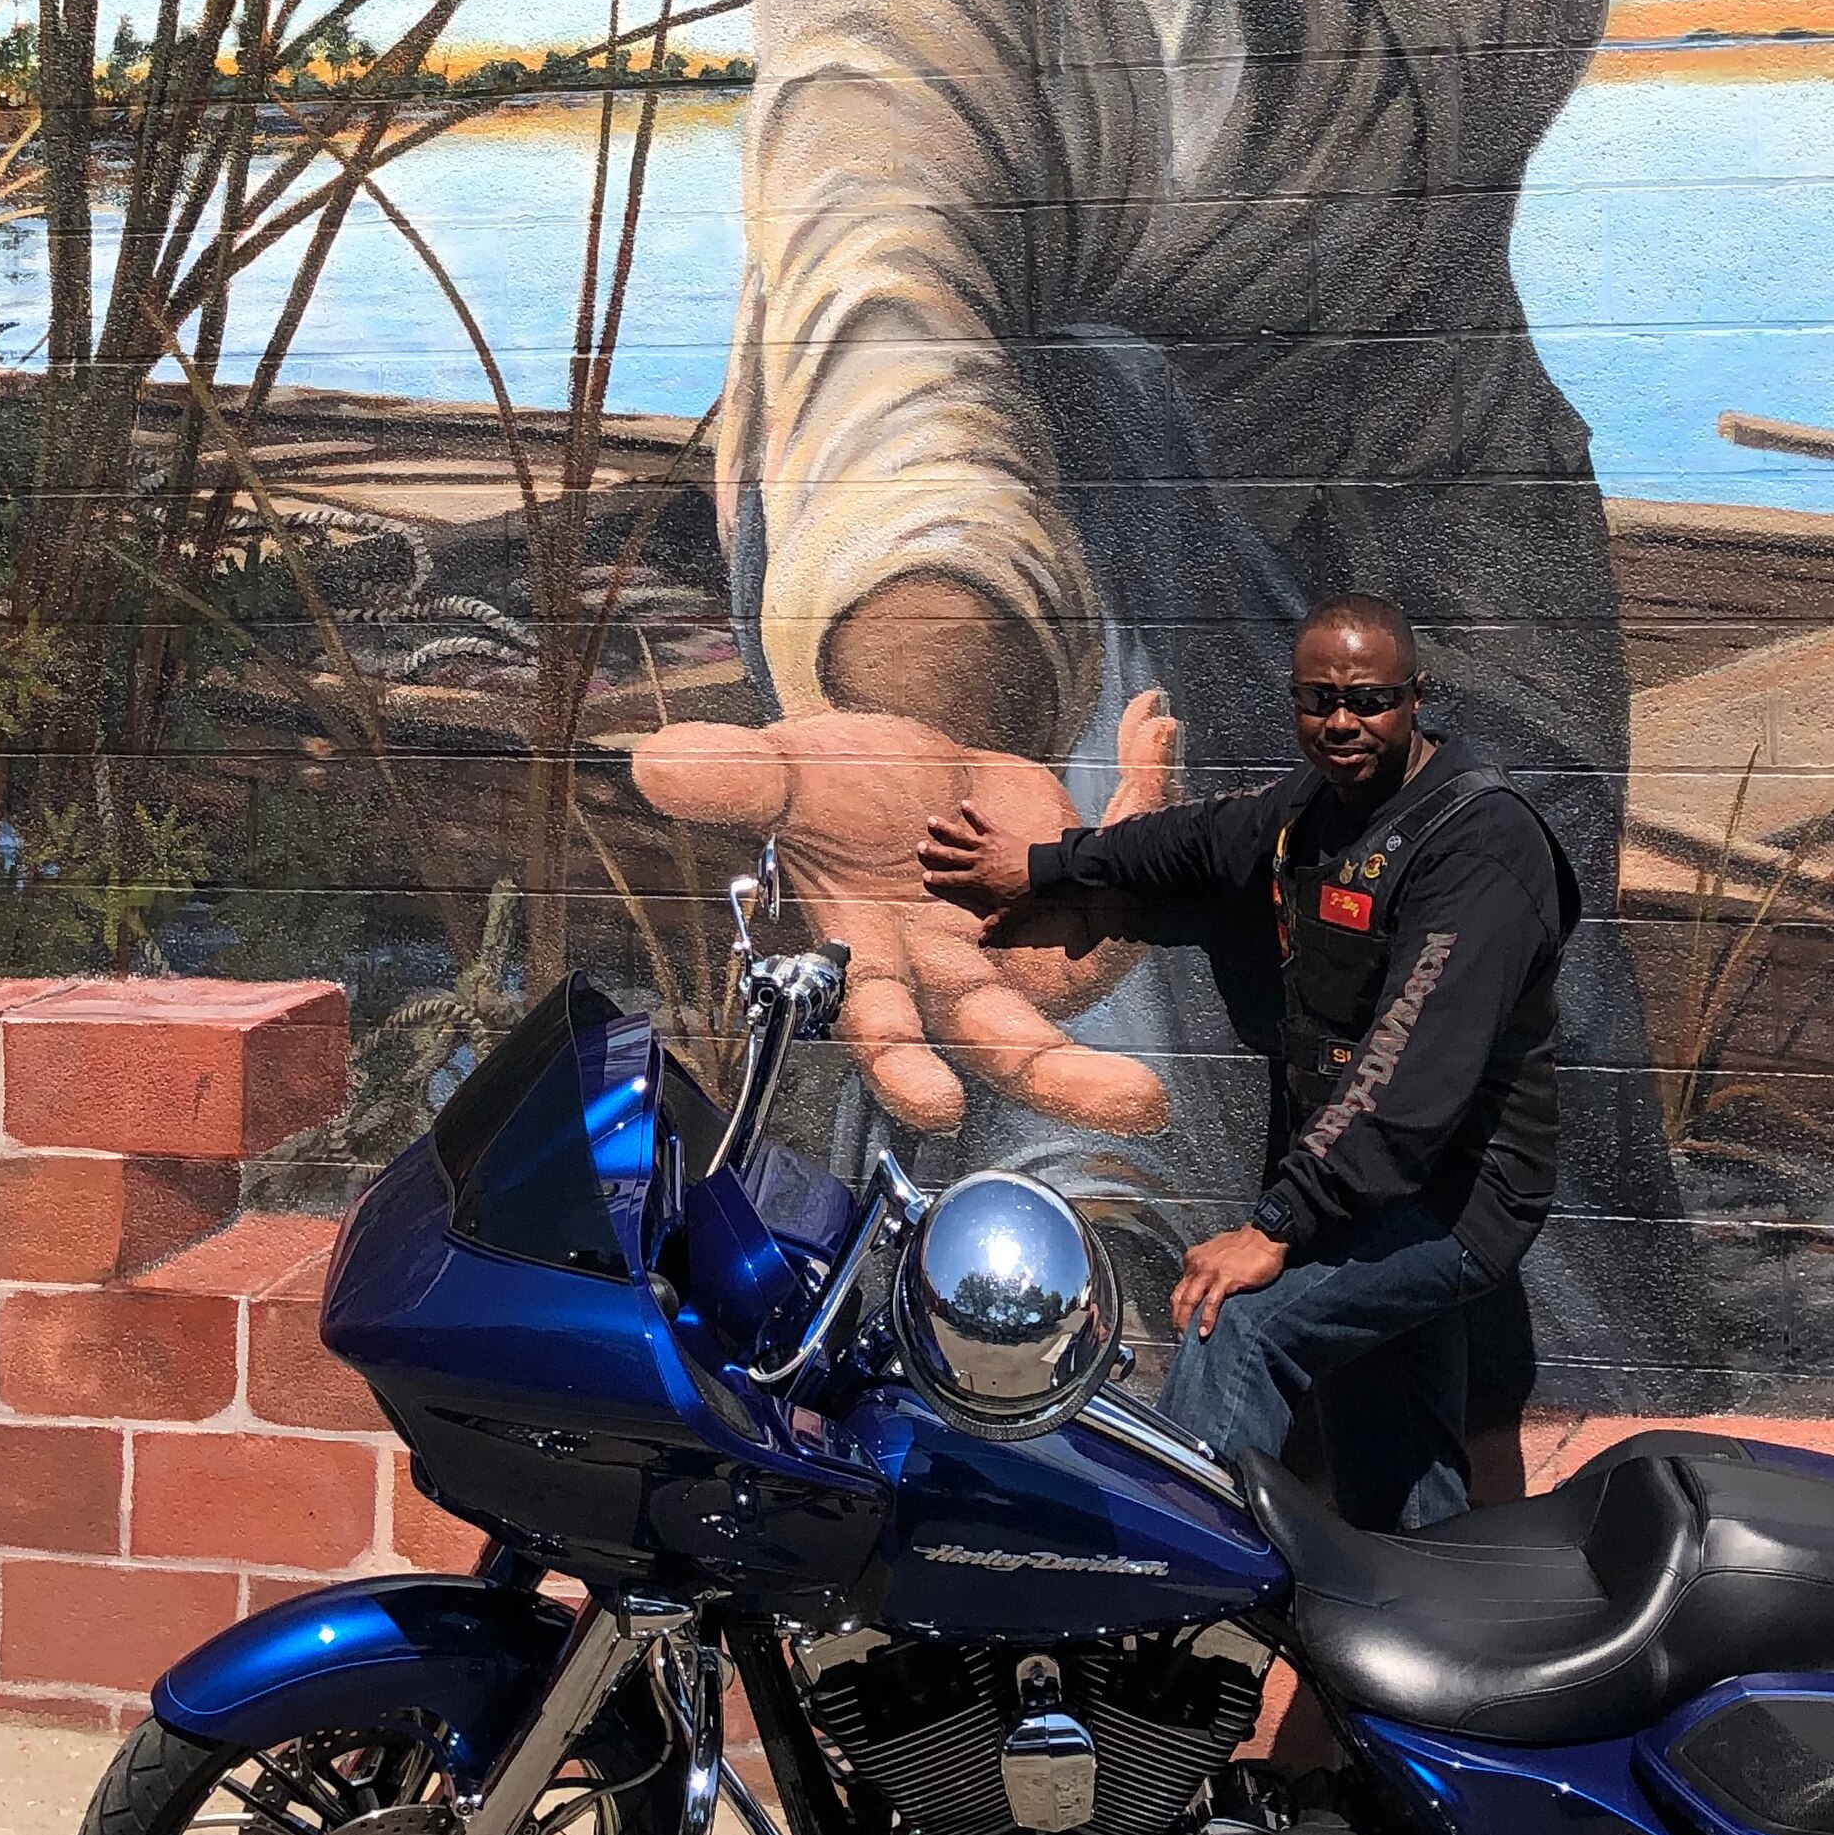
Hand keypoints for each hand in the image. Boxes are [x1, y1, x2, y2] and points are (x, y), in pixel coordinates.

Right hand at [632, 690, 1182, 1135]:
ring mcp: (1032, 939)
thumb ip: (737, 779)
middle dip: (1069, 1075)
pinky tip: (1149, 728)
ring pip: (1092, 970)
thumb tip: (654, 764)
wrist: (903, 768)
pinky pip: (1126, 855)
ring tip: (1179, 908)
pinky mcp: (1084, 890)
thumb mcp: (788, 776)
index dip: (908, 1072)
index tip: (937, 1105)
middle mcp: (961, 973)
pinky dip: (1143, 794)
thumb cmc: (836, 797)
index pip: (887, 1033)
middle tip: (1137, 1102)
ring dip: (1136, 931)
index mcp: (880, 965)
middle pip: (1013, 1037)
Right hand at [916, 794, 1037, 913]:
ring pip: (961, 836)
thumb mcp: (1009, 911)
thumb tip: (982, 940)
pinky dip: (974, 812)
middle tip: (920, 846)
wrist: (1043, 871)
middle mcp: (977, 861)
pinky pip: (983, 821)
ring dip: (945, 829)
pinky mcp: (997, 834)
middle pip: (952, 856)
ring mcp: (986, 845)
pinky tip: (965, 803)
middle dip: (935, 851)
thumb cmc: (1026, 892)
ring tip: (931, 820)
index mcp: (978, 880)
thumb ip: (994, 923)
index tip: (925, 875)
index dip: (938, 878)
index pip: (953, 880)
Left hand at [1170, 1224, 1288, 1340]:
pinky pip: (1211, 1303)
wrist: (1265, 1237)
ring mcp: (1210, 1272)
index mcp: (1194, 1259)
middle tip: (1180, 1335)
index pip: (1179, 1287)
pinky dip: (1206, 1319)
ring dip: (1186, 1322)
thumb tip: (1205, 1285)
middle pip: (1179, 1296)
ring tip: (1188, 1338)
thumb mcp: (1218, 1253)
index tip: (1181, 1321)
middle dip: (1177, 1318)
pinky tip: (1205, 1331)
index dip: (1177, 1307)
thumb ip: (1207, 1267)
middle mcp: (1197, 1265)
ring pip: (1190, 1300)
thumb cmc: (1246, 1246)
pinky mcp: (1226, 1279)